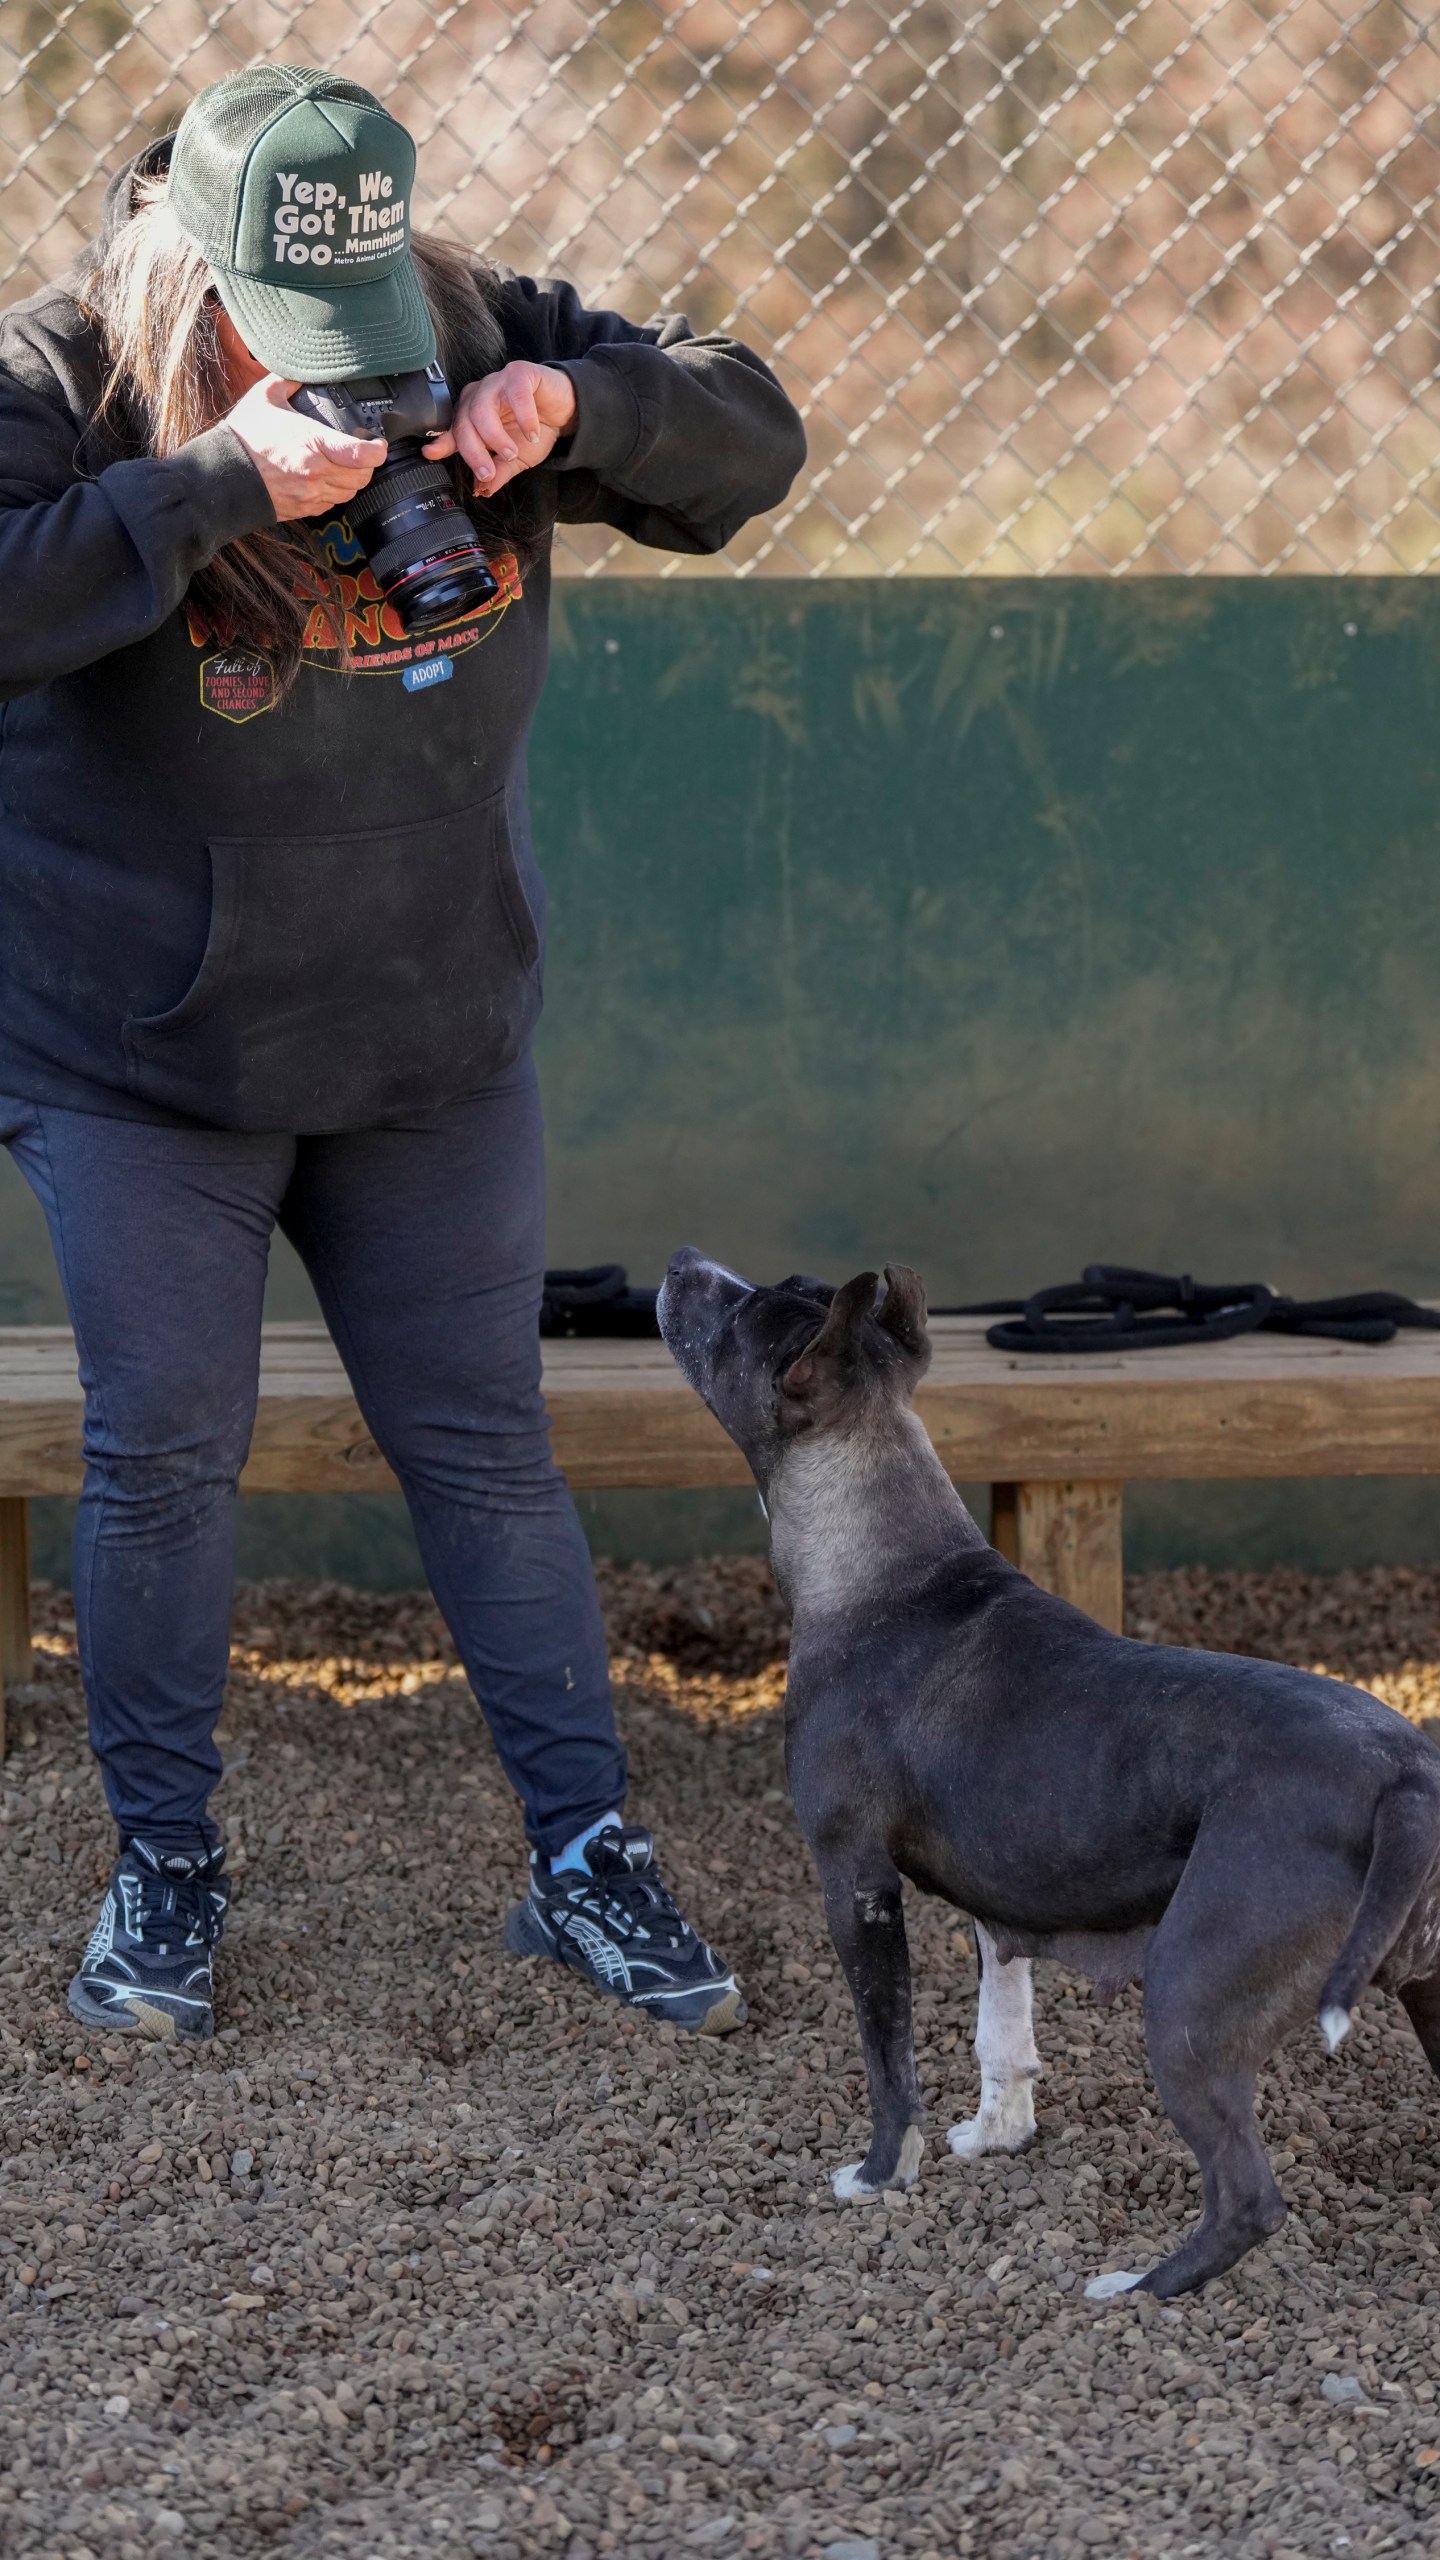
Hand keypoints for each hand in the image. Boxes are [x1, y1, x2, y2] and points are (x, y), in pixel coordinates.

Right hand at [224, 374, 386, 521]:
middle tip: (363, 453)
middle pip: (362, 477)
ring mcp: (311, 494)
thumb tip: (301, 368)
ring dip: (353, 480)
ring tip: (346, 466)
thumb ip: (288, 381)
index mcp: (313, 444)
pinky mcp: (304, 508)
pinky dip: (335, 492)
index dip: (378, 451)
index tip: (378, 444)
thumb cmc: (244, 437)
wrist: (224, 473)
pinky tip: (327, 479)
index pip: (363, 455)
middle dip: (368, 466)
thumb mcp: (266, 398)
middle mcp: (316, 473)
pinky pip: (332, 504)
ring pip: (349, 493)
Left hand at [423, 361, 577, 496]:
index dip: (441, 443)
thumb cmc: (538, 428)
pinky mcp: (519, 373)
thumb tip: (482, 489)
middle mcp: (480, 396)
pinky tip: (532, 433)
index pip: (453, 431)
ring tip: (511, 451)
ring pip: (482, 409)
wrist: (566, 410)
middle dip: (474, 453)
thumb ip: (498, 472)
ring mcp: (497, 382)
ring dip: (495, 437)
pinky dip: (524, 418)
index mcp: (473, 416)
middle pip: (464, 423)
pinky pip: (515, 394)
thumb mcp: (517, 458)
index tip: (430, 453)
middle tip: (487, 473)